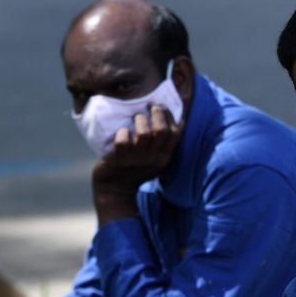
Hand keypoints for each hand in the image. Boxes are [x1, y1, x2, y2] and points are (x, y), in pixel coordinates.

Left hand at [92, 105, 184, 225]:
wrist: (115, 189)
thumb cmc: (136, 169)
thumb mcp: (156, 160)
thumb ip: (166, 144)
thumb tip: (181, 121)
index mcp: (164, 158)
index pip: (174, 134)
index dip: (170, 117)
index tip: (162, 107)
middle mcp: (152, 159)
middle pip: (161, 130)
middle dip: (157, 113)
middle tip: (149, 106)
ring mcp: (135, 160)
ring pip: (144, 134)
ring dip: (140, 119)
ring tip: (136, 116)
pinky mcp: (118, 159)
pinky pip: (122, 142)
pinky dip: (122, 132)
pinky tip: (123, 131)